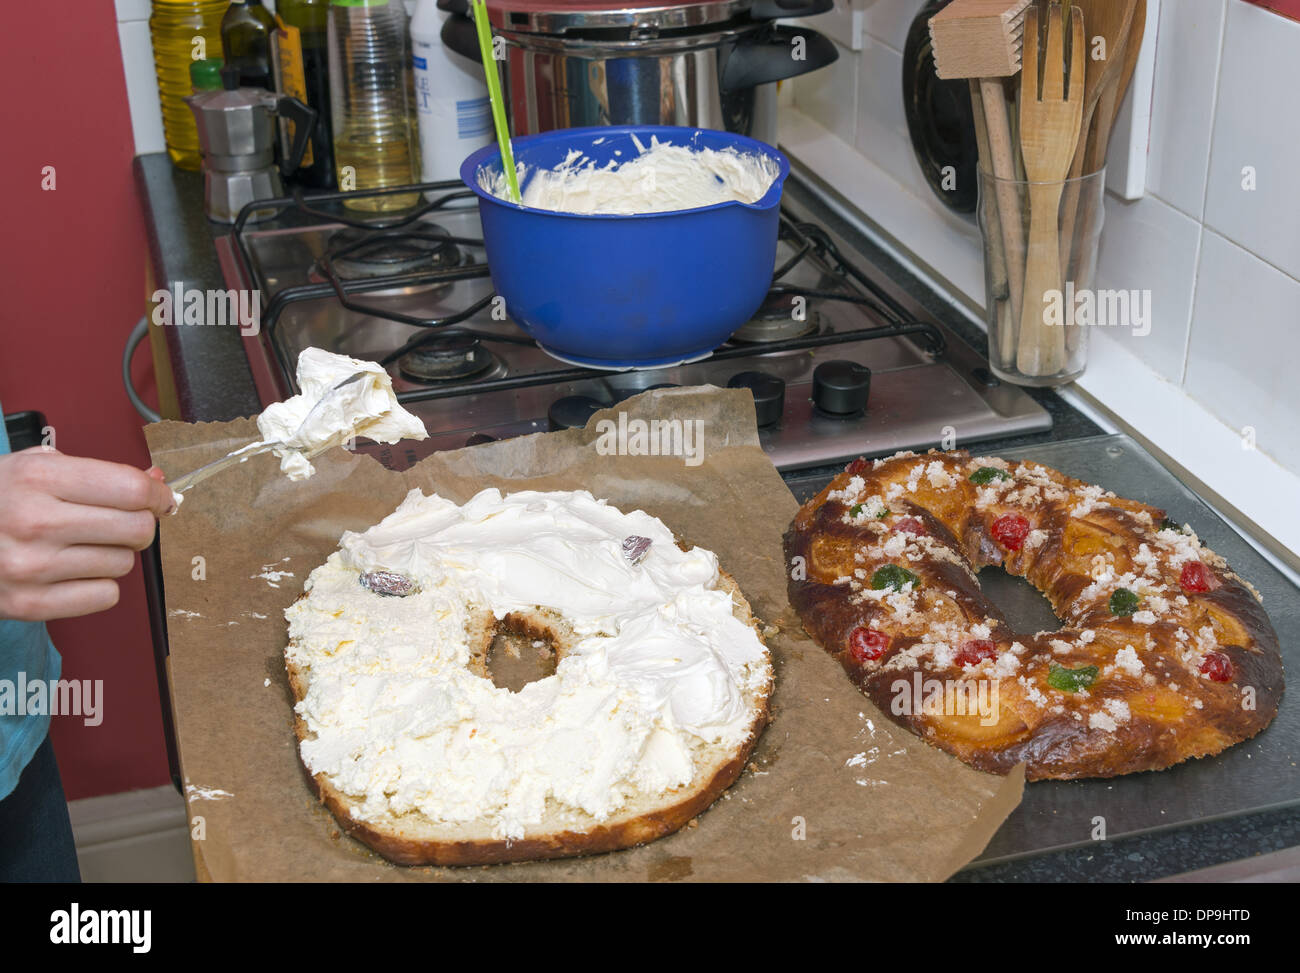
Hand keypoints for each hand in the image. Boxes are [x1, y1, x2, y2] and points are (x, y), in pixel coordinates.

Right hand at [0, 448, 174, 620]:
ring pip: (123, 564)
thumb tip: (158, 480)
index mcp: (38, 477)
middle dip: (140, 525)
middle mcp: (35, 521)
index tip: (161, 499)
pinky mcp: (29, 605)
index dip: (158, 495)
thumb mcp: (34, 468)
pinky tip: (71, 572)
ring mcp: (31, 567)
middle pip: (137, 530)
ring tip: (79, 546)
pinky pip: (105, 596)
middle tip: (123, 523)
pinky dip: (98, 586)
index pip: (131, 489)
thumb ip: (98, 473)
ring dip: (113, 555)